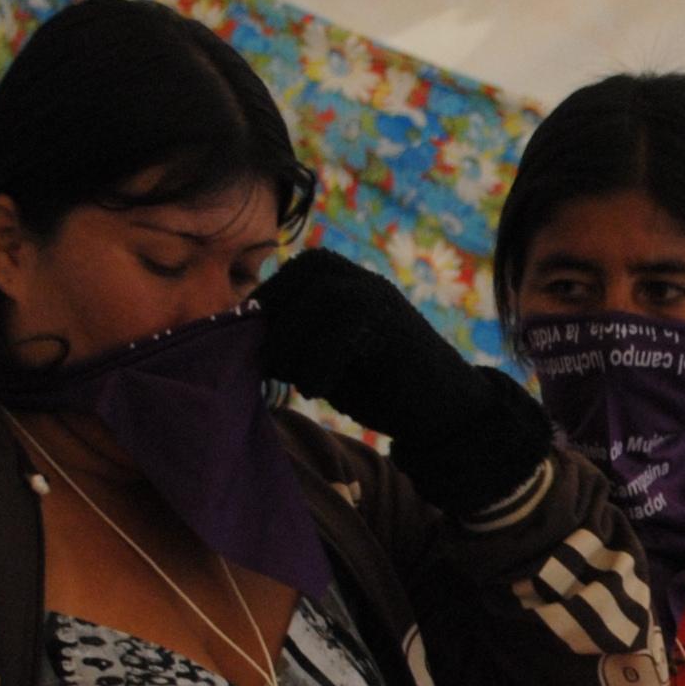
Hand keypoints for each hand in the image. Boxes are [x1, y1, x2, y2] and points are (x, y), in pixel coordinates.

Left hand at [257, 246, 484, 435]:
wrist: (444, 412)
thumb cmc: (378, 389)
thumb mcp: (322, 361)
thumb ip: (291, 345)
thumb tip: (240, 341)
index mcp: (346, 282)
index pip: (292, 273)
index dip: (266, 307)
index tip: (255, 352)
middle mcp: (365, 280)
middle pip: (305, 274)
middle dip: (279, 321)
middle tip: (269, 368)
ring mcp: (384, 299)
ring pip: (323, 297)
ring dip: (296, 343)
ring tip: (293, 381)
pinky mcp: (395, 326)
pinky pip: (346, 327)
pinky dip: (321, 362)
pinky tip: (318, 391)